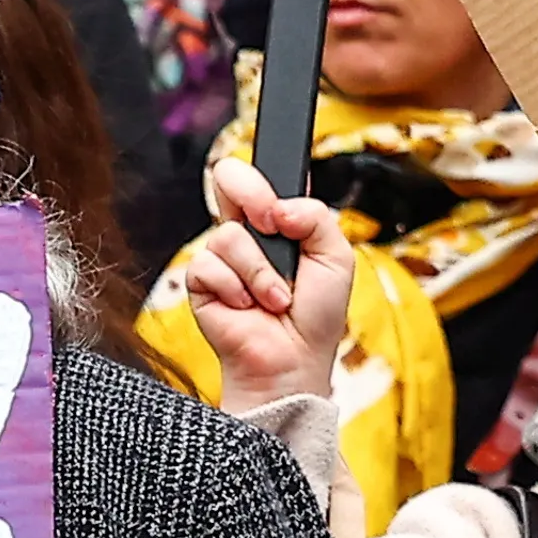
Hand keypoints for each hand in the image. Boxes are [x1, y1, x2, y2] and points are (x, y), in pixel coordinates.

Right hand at [177, 157, 355, 414]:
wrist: (294, 361)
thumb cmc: (317, 316)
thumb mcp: (337, 258)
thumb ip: (316, 217)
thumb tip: (280, 208)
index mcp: (278, 221)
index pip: (261, 176)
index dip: (267, 180)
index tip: (282, 207)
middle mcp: (247, 232)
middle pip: (228, 177)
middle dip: (252, 196)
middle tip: (271, 225)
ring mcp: (222, 255)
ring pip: (228, 234)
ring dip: (260, 272)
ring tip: (275, 298)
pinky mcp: (201, 281)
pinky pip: (208, 265)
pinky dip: (236, 289)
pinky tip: (247, 308)